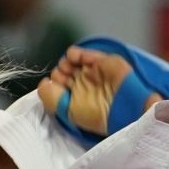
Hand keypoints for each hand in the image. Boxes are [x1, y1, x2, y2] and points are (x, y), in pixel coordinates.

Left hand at [37, 46, 156, 137]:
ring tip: (68, 70)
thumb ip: (50, 99)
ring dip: (64, 63)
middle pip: (62, 72)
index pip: (56, 87)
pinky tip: (74, 60)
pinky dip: (73, 54)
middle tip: (62, 79)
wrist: (125, 107)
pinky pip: (81, 53)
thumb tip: (43, 83)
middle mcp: (83, 85)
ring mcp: (91, 72)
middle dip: (59, 74)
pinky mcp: (100, 61)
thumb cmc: (99, 115)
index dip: (52, 85)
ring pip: (69, 62)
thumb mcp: (68, 112)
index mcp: (76, 99)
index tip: (54, 88)